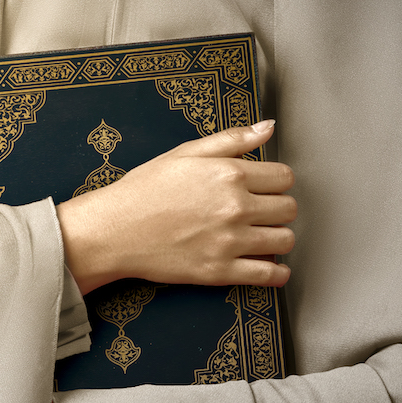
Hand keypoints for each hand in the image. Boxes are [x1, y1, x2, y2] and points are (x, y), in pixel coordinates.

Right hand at [55, 120, 295, 294]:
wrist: (114, 230)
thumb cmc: (144, 190)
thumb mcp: (185, 153)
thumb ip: (232, 140)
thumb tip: (268, 127)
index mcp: (230, 174)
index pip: (284, 177)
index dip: (277, 182)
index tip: (266, 188)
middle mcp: (235, 207)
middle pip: (288, 209)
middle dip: (278, 209)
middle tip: (262, 212)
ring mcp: (229, 241)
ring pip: (284, 241)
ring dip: (278, 237)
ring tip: (263, 236)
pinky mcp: (220, 270)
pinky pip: (267, 275)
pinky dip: (276, 274)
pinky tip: (271, 268)